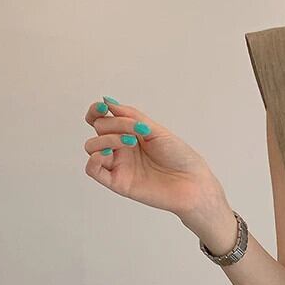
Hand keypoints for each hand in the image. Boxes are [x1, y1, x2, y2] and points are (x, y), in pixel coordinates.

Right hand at [82, 96, 228, 226]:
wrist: (193, 183)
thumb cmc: (180, 157)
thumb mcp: (156, 129)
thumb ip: (130, 115)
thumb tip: (107, 101)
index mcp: (129, 134)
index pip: (101, 119)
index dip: (96, 111)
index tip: (103, 107)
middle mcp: (122, 149)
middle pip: (98, 129)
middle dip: (113, 124)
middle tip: (136, 131)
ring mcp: (119, 165)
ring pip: (92, 147)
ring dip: (105, 139)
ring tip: (129, 142)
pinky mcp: (118, 182)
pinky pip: (93, 170)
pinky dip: (94, 159)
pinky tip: (109, 153)